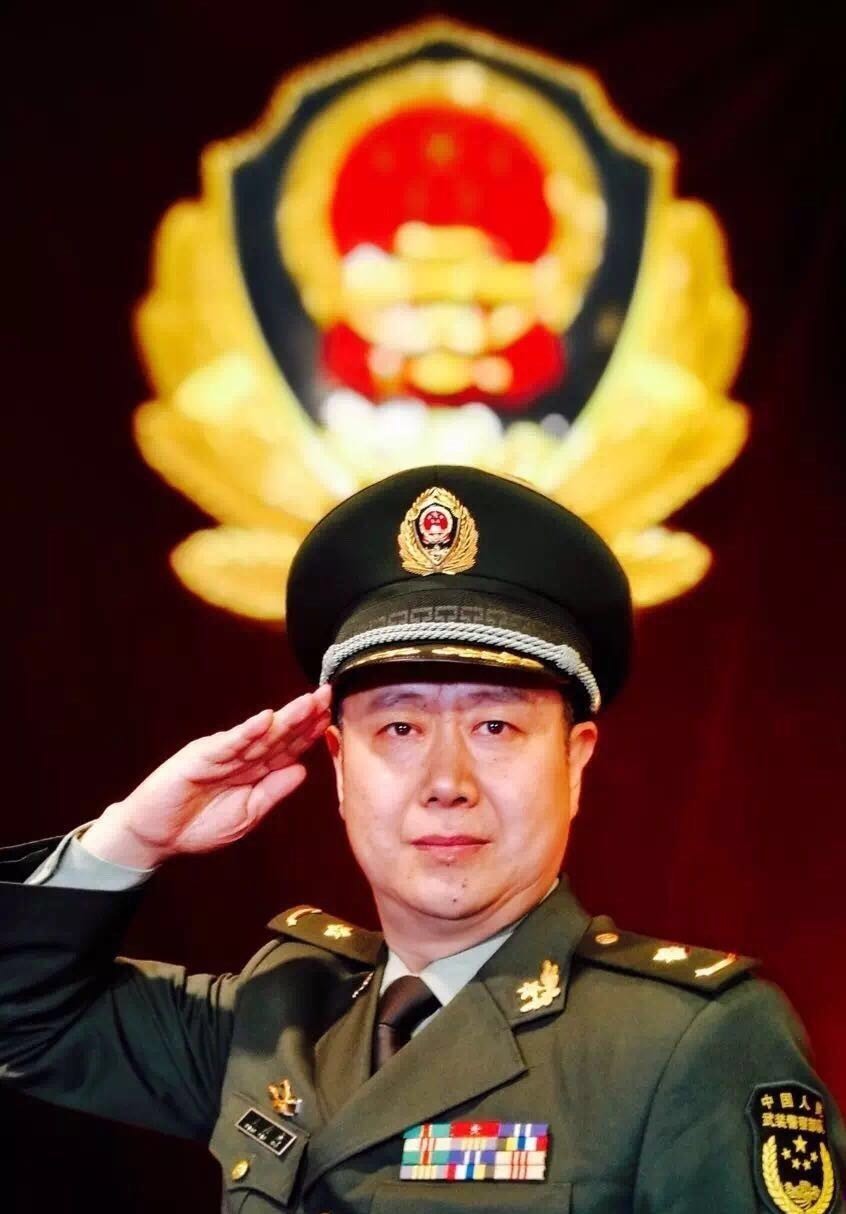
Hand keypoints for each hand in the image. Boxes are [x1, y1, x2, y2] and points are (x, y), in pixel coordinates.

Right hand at [80, 685, 331, 867]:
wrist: (156, 837)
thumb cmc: (198, 826)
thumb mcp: (246, 815)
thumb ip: (272, 792)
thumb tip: (302, 770)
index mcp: (253, 771)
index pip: (288, 748)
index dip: (310, 733)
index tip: (333, 717)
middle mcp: (241, 757)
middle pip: (279, 734)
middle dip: (304, 716)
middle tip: (328, 695)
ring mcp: (221, 754)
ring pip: (259, 734)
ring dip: (284, 718)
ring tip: (308, 702)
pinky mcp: (199, 757)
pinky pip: (228, 744)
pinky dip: (247, 732)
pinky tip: (266, 719)